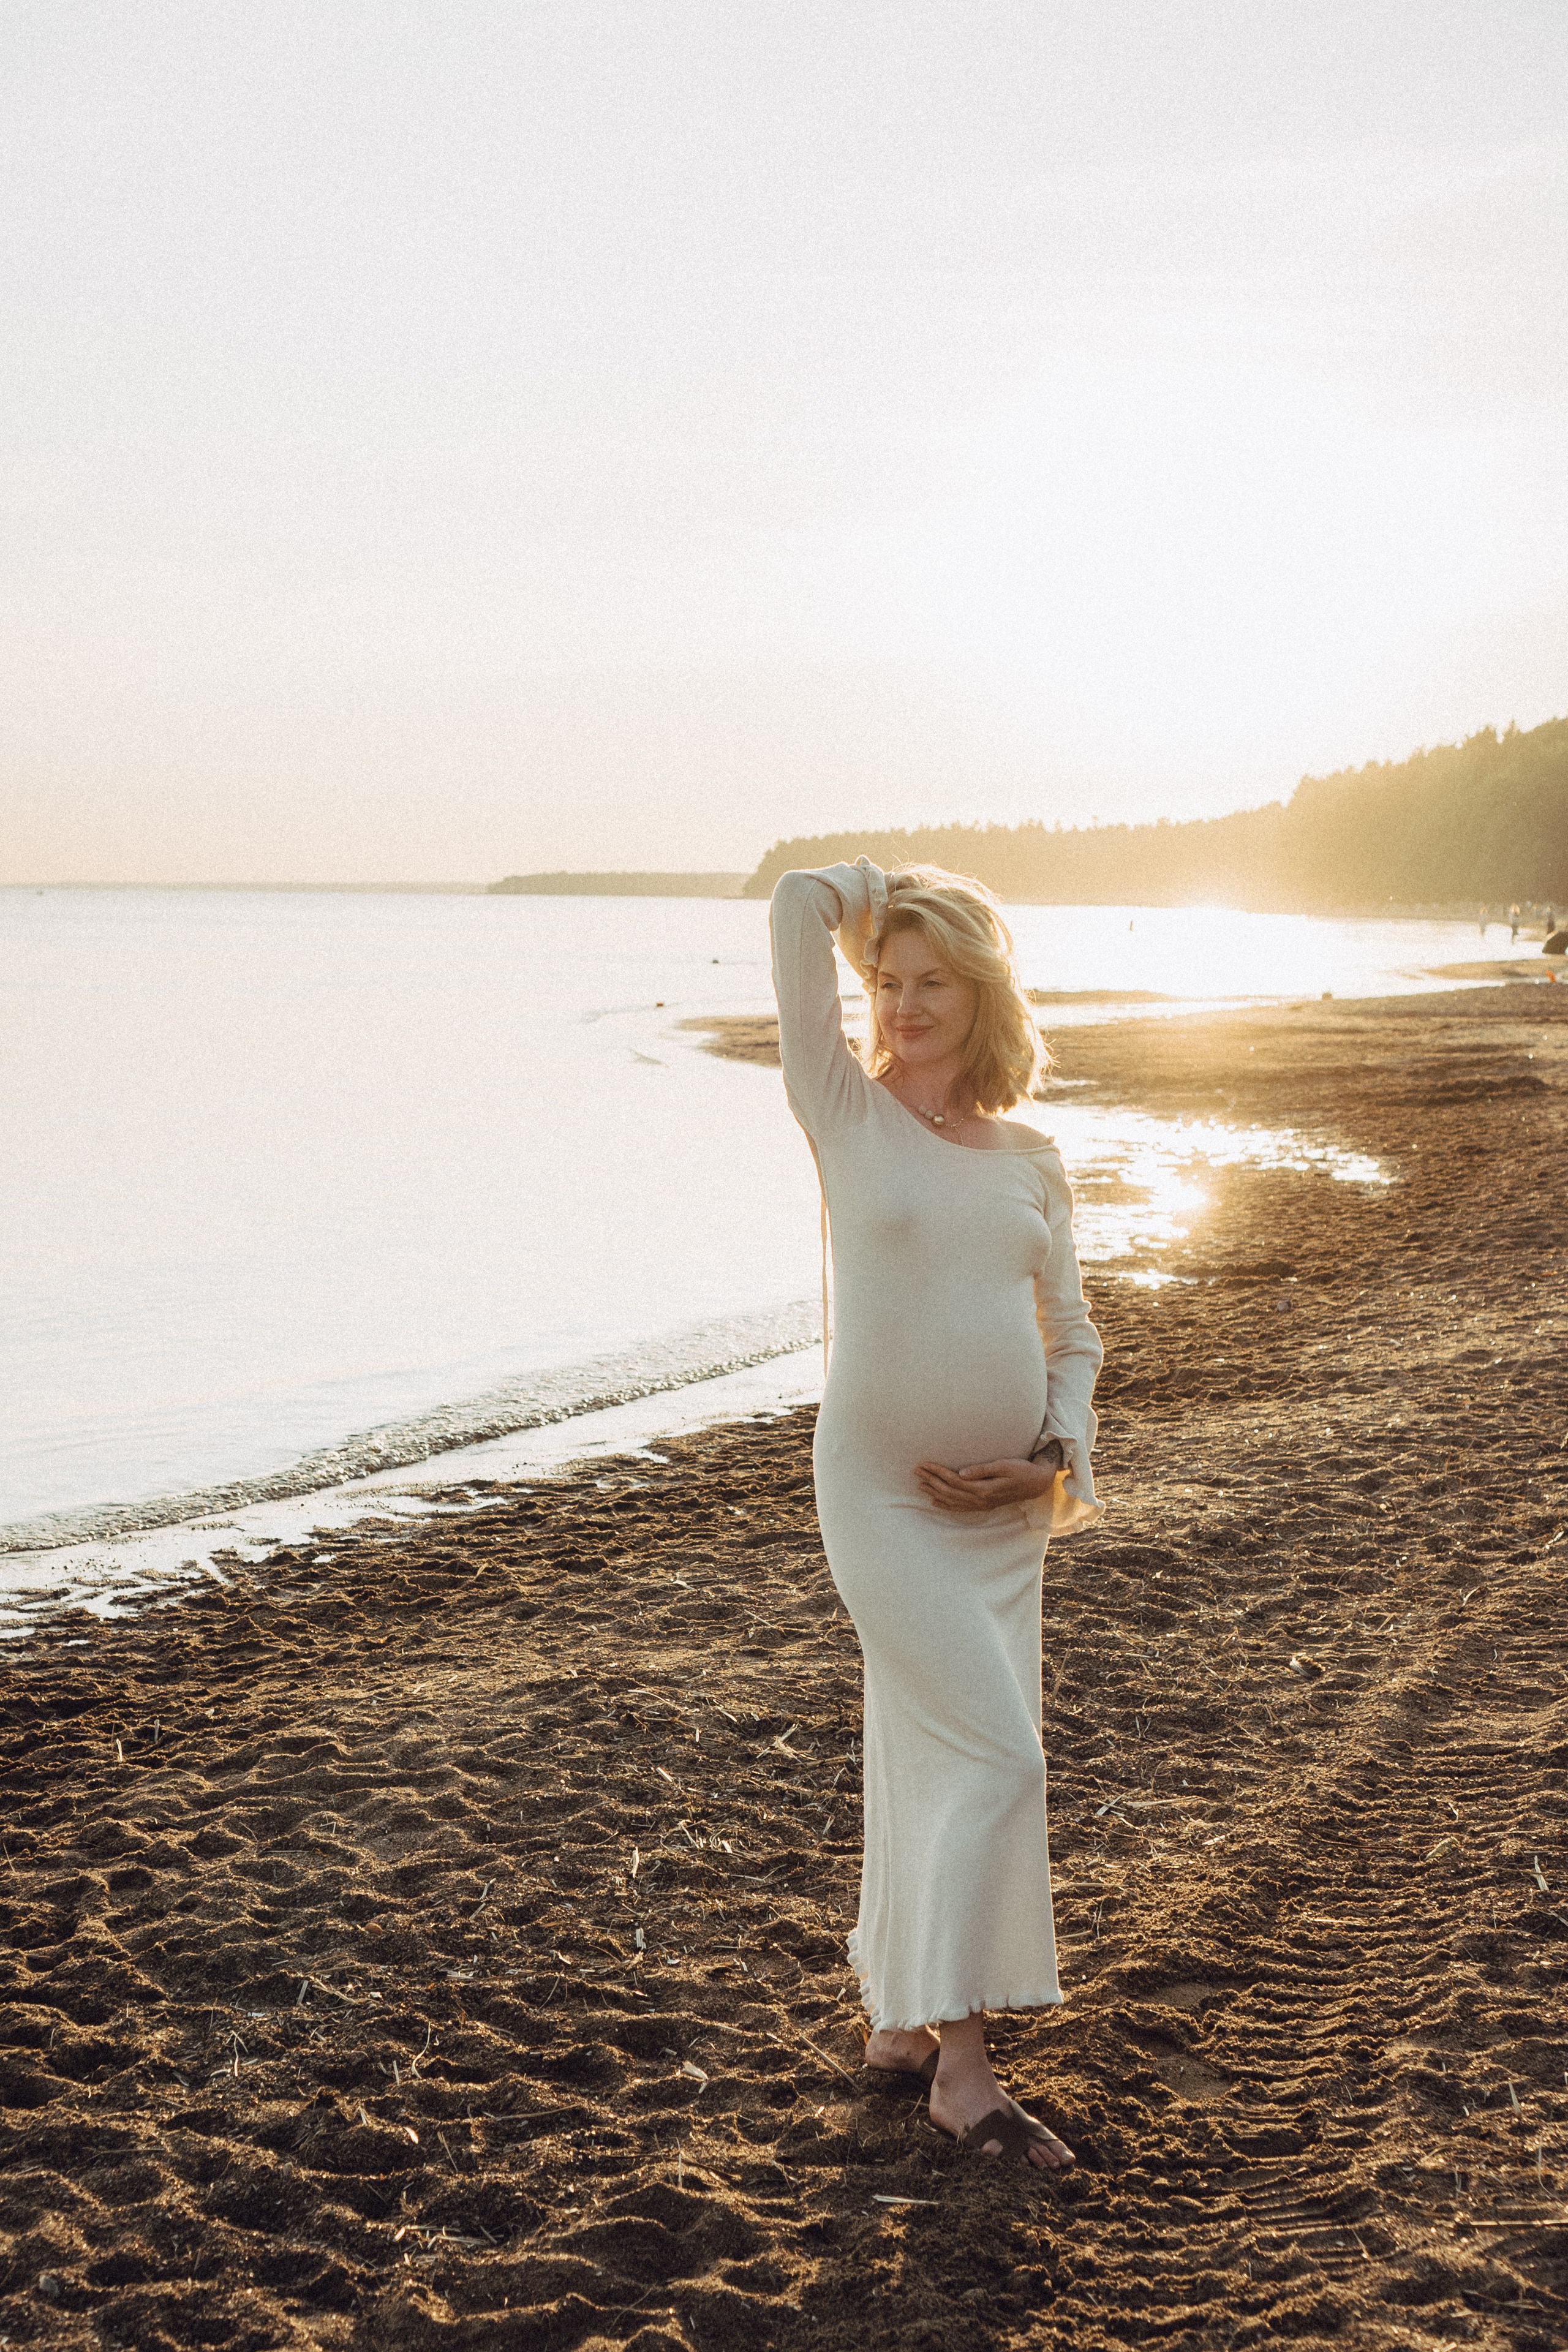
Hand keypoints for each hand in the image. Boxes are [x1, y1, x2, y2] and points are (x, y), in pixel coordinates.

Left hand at [915, 1456, 1059, 1512]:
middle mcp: (980, 1499)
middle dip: (931, 1481)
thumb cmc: (1020, 1470)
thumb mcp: (1003, 1465)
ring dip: (935, 1493)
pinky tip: (935, 1502)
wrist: (1036, 1483)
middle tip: (916, 1471)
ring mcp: (981, 1504)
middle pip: (949, 1491)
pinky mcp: (984, 1505)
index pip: (953, 1480)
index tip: (924, 1464)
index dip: (937, 1472)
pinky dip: (946, 1505)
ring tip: (920, 1486)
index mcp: (983, 1488)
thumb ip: (982, 1470)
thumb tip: (961, 1473)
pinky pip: (960, 1508)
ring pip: (952, 1500)